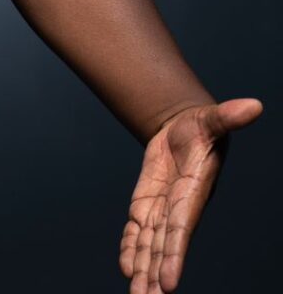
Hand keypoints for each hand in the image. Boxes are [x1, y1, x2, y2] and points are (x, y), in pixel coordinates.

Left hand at [120, 98, 262, 291]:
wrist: (183, 129)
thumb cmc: (201, 127)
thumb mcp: (211, 119)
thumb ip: (228, 116)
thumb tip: (254, 105)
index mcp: (192, 195)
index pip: (181, 231)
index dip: (174, 256)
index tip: (169, 284)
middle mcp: (177, 208)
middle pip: (163, 247)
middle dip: (155, 275)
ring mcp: (161, 208)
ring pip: (149, 244)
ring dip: (142, 268)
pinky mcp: (146, 202)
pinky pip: (136, 229)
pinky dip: (130, 246)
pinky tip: (125, 266)